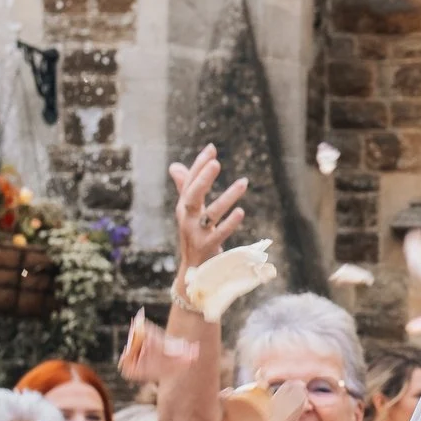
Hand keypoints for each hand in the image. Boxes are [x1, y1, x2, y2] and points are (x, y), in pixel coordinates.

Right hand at [168, 145, 248, 273]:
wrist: (194, 271)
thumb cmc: (194, 237)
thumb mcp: (188, 213)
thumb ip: (185, 189)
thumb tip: (175, 166)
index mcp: (184, 208)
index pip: (189, 182)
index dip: (199, 166)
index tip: (212, 148)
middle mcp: (187, 219)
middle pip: (192, 196)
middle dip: (203, 179)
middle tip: (216, 163)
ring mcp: (196, 234)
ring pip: (210, 214)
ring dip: (227, 198)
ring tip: (244, 183)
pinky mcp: (208, 248)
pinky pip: (220, 234)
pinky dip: (230, 223)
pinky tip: (241, 212)